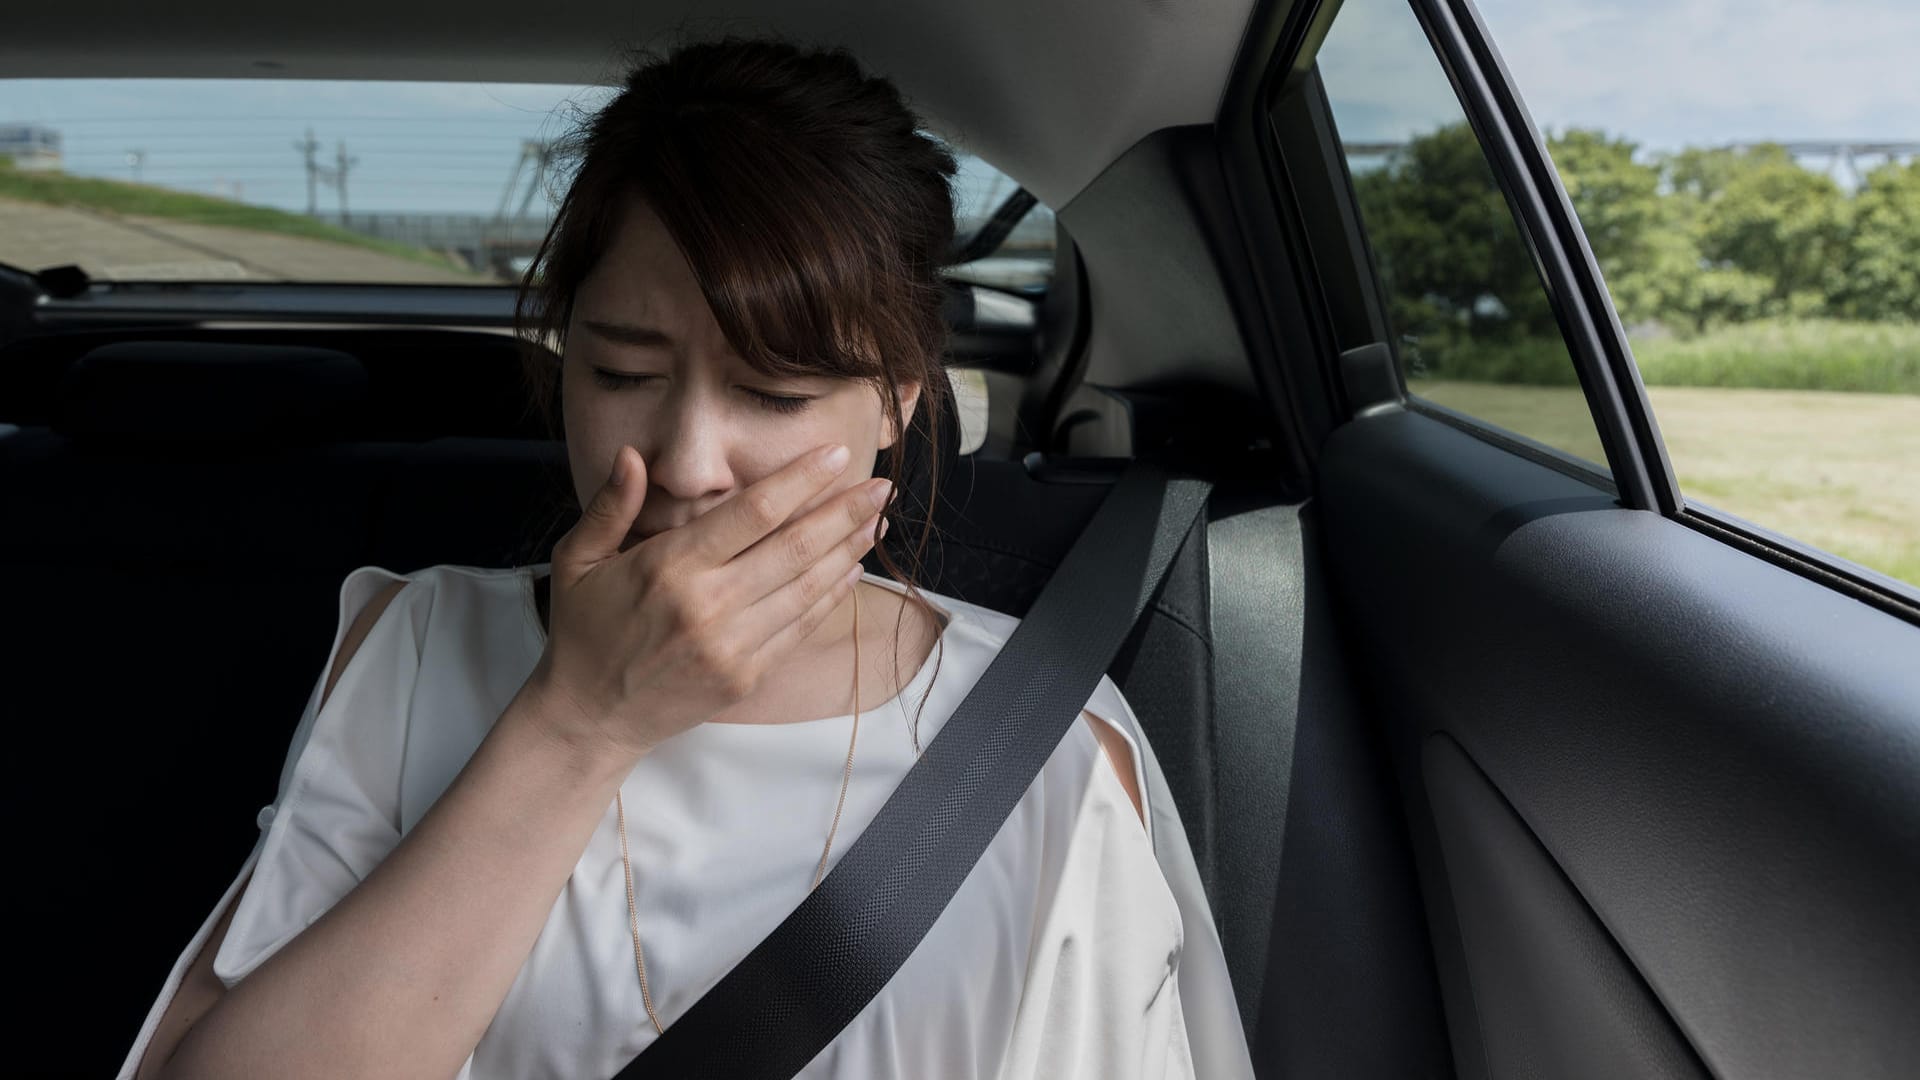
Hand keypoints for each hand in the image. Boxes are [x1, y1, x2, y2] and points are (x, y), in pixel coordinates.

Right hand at [527, 443, 889, 761]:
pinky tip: (851, 570)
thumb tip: (633, 455)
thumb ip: (610, 506)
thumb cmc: (584, 631)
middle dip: (845, 512)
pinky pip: (800, 627)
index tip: (836, 454)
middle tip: (882, 486)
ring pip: (808, 587)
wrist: (589, 717)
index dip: (801, 480)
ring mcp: (732, 645)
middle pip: (796, 546)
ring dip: (848, 551)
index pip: (753, 511)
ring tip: (877, 521)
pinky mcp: (746, 675)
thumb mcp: (578, 560)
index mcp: (670, 566)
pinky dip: (831, 596)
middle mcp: (708, 604)